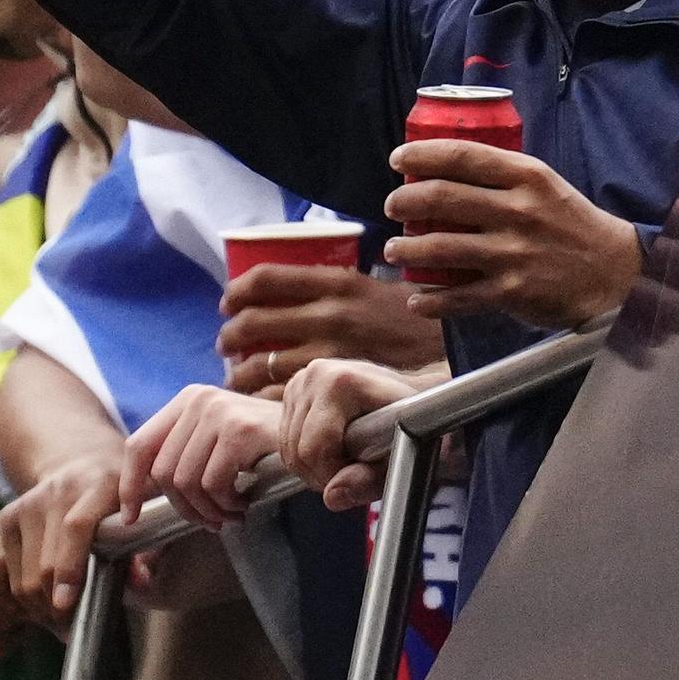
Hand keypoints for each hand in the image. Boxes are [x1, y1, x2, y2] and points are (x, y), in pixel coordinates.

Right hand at [0, 455, 124, 640]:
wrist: (85, 464)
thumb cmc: (120, 501)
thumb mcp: (140, 514)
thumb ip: (143, 551)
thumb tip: (140, 584)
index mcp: (100, 485)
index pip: (76, 527)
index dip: (70, 567)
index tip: (67, 603)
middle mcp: (60, 490)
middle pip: (46, 562)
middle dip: (56, 607)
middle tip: (71, 627)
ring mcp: (30, 501)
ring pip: (24, 576)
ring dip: (38, 608)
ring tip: (58, 618)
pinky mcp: (9, 516)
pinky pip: (5, 572)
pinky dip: (20, 597)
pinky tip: (40, 601)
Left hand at [118, 385, 280, 530]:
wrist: (314, 434)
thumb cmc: (263, 448)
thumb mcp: (215, 441)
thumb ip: (182, 455)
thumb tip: (139, 497)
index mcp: (186, 400)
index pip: (139, 445)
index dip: (130, 485)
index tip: (131, 517)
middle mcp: (198, 399)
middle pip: (162, 473)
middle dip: (184, 510)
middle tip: (210, 521)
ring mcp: (218, 411)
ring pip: (186, 484)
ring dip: (209, 512)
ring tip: (231, 512)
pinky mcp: (239, 430)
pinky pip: (213, 486)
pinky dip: (227, 506)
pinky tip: (245, 503)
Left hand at [217, 264, 443, 393]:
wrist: (453, 359)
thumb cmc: (414, 325)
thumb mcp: (375, 290)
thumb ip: (336, 290)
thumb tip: (294, 293)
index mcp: (337, 283)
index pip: (268, 277)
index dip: (239, 290)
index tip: (228, 301)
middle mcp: (329, 315)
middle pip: (255, 320)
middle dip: (232, 335)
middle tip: (225, 344)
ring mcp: (331, 354)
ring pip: (261, 364)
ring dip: (240, 372)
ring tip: (236, 377)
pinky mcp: (336, 392)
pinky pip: (281, 397)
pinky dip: (263, 401)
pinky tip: (260, 402)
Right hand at [280, 360, 419, 511]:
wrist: (418, 396)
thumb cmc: (417, 424)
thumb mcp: (403, 458)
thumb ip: (368, 481)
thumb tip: (332, 496)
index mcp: (341, 382)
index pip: (313, 449)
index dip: (332, 475)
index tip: (360, 474)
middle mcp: (316, 374)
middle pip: (296, 450)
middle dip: (321, 474)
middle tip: (353, 473)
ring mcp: (302, 379)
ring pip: (287, 447)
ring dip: (312, 466)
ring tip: (347, 459)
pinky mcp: (294, 388)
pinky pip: (284, 438)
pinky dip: (304, 453)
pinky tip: (333, 447)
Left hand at [382, 139, 641, 324]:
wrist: (614, 273)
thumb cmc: (570, 224)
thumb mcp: (544, 185)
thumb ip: (501, 177)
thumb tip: (442, 171)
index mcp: (526, 176)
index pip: (462, 155)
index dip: (421, 155)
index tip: (398, 159)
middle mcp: (518, 210)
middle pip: (442, 197)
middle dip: (404, 201)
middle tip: (391, 206)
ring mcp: (514, 252)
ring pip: (441, 247)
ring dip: (406, 250)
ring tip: (394, 252)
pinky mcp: (513, 292)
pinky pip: (458, 296)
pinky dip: (430, 300)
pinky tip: (417, 300)